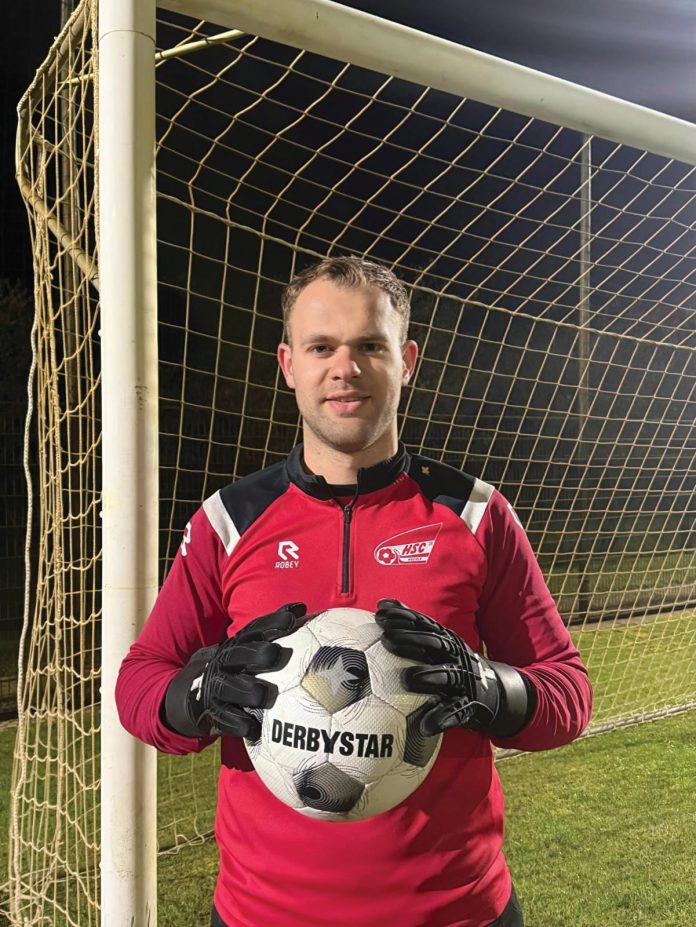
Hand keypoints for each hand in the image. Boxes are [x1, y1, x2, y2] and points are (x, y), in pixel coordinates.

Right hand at [165, 603, 306, 738]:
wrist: (194, 693)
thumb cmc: (237, 666)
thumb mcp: (249, 646)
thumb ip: (273, 629)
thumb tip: (302, 607)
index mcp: (238, 644)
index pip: (254, 629)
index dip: (271, 623)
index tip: (291, 620)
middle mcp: (225, 661)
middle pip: (239, 655)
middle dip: (256, 654)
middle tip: (274, 654)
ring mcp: (216, 686)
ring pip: (229, 686)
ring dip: (245, 690)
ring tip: (261, 695)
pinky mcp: (213, 711)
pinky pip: (224, 718)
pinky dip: (237, 723)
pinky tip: (251, 728)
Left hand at [376, 599, 533, 737]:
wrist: (496, 691)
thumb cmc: (452, 664)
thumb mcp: (438, 642)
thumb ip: (414, 626)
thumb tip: (382, 605)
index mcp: (446, 640)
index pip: (423, 623)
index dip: (403, 617)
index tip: (380, 614)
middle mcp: (456, 655)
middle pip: (433, 644)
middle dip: (411, 640)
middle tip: (386, 640)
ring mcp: (464, 679)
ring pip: (446, 676)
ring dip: (427, 677)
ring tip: (407, 680)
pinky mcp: (470, 704)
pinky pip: (456, 712)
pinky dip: (441, 719)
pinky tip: (425, 726)